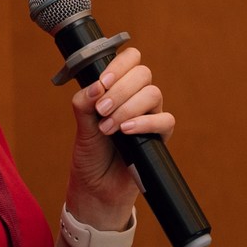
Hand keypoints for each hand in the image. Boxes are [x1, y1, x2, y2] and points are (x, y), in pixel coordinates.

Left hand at [66, 44, 174, 224]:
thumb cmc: (90, 153)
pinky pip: (164, 120)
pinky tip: (126, 131)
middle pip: (142, 74)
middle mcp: (137, 97)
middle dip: (120, 90)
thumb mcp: (81, 124)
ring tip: (109, 128)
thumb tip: (96, 87)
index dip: (119, 66)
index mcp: (119, 87)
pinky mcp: (159, 136)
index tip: (102, 83)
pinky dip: (145, 123)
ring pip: (153, 94)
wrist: (96, 187)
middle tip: (101, 111)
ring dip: (128, 108)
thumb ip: (85, 101)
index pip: (130, 60)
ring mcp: (150, 115)